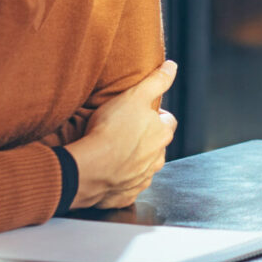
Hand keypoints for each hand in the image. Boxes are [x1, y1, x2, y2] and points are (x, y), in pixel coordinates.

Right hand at [66, 60, 177, 209]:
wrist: (90, 168)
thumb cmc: (112, 130)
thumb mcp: (135, 96)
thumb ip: (156, 81)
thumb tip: (172, 66)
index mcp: (162, 135)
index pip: (168, 121)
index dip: (156, 115)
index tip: (142, 112)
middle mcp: (157, 159)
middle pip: (156, 146)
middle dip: (145, 139)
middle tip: (124, 131)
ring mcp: (142, 179)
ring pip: (143, 167)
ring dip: (133, 161)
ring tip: (113, 152)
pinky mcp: (125, 195)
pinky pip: (126, 187)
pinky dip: (120, 181)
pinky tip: (107, 173)